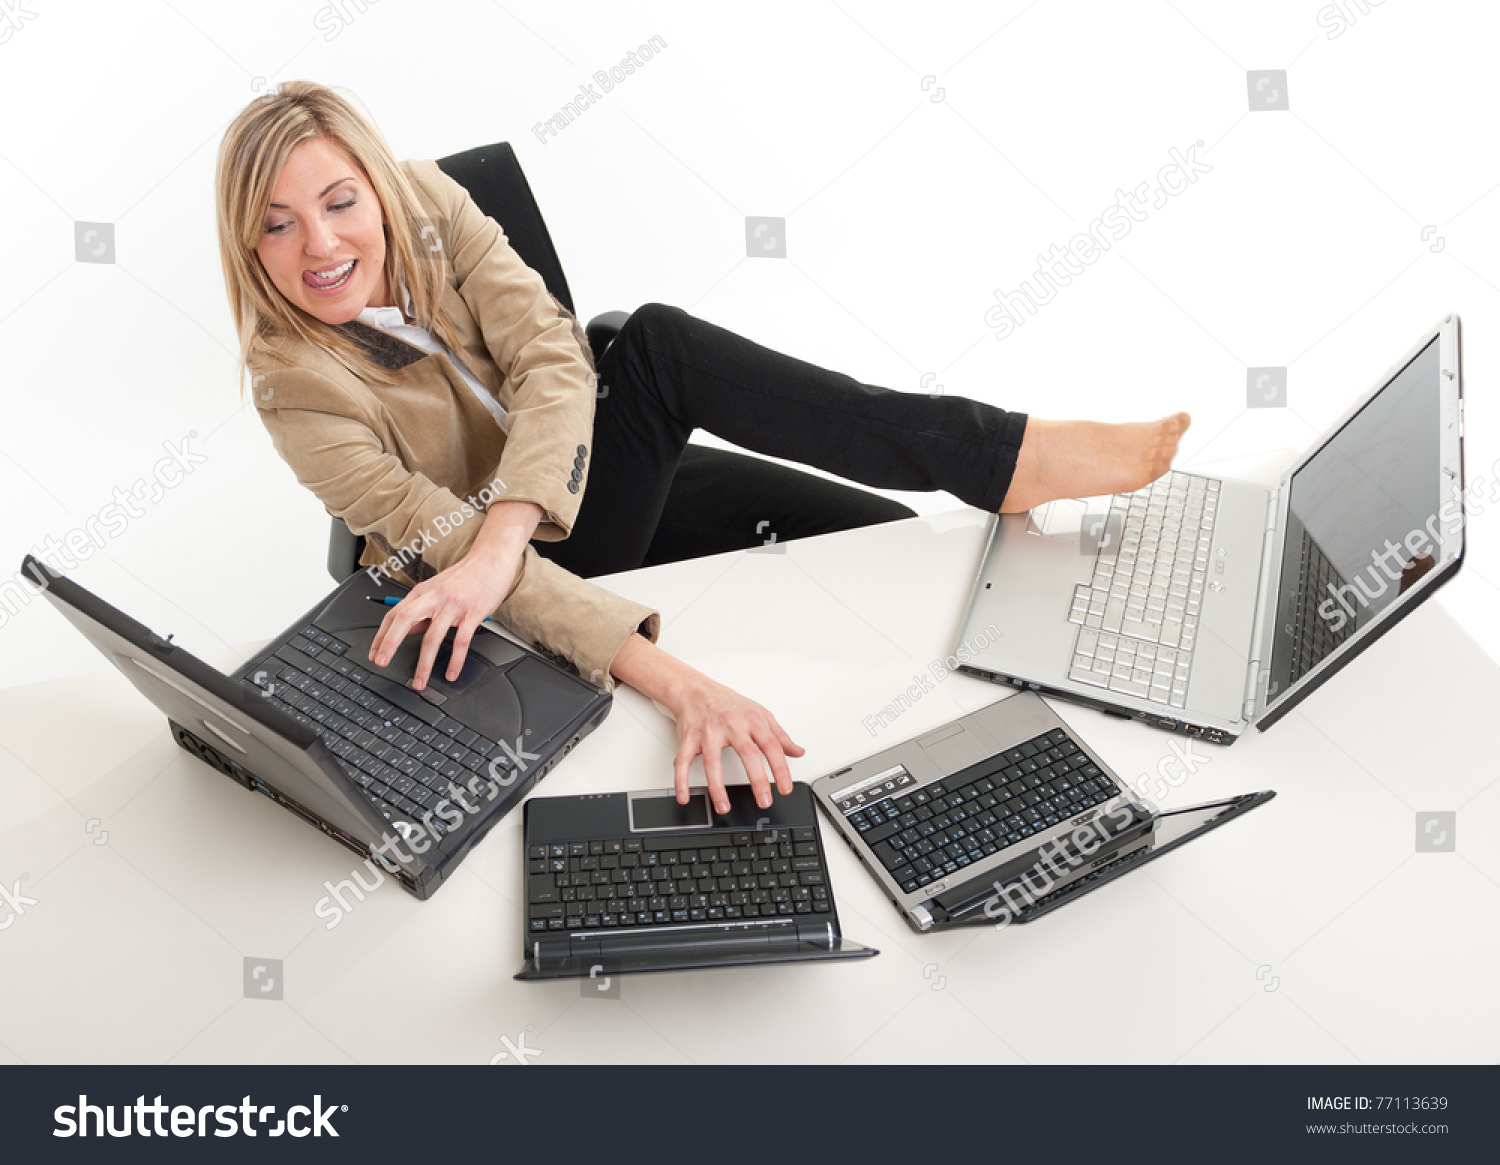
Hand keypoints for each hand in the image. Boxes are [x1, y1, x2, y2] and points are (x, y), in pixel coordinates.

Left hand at [367, 542, 519, 689]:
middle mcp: (435, 597)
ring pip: (433, 636)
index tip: (375, 654)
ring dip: (424, 663)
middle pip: (405, 620)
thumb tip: (408, 631)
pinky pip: (461, 641)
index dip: (381, 635)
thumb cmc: (465, 576)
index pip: (394, 614)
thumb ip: (422, 611)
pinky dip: (455, 660)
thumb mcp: (436, 590)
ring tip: (420, 681)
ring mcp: (453, 606)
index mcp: (422, 592)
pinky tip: (451, 673)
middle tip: (381, 663)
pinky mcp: (472, 614)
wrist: (491, 560)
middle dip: (390, 643)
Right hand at [668, 671, 803, 813]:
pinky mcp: (689, 738)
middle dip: (757, 779)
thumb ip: (780, 735)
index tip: (785, 788)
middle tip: (764, 801)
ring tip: (724, 807)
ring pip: (713, 761)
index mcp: (752, 721)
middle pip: (747, 753)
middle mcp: (731, 726)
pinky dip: (681, 780)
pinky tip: (684, 796)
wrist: (696, 690)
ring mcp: (709, 732)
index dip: (780, 768)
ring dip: (717, 787)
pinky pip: (683, 761)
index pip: (771, 746)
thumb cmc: (729, 703)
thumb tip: (798, 752)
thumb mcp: (760, 714)